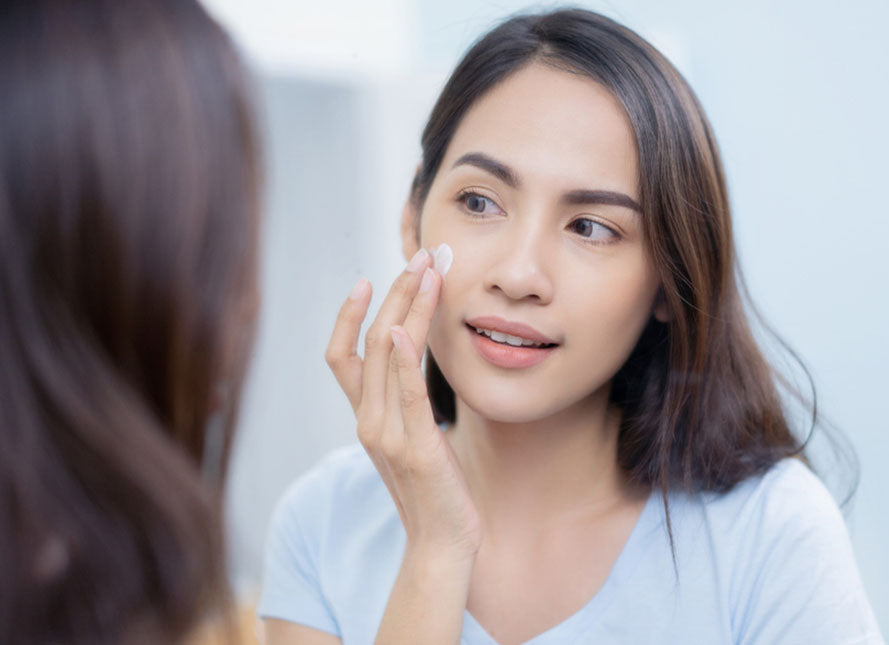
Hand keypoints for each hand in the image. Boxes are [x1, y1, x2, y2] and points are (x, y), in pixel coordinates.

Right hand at [325, 249, 481, 560]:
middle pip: (370, 343)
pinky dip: (405, 360)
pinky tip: (411, 329)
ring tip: (429, 272)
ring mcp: (389, 435)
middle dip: (394, 294)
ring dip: (409, 308)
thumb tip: (414, 363)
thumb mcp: (413, 438)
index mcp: (365, 418)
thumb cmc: (434, 489)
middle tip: (420, 257)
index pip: (341, 355)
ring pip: (388, 357)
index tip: (369, 277)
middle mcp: (368, 422)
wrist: (441, 543)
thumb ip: (403, 404)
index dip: (349, 315)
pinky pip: (406, 395)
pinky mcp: (417, 448)